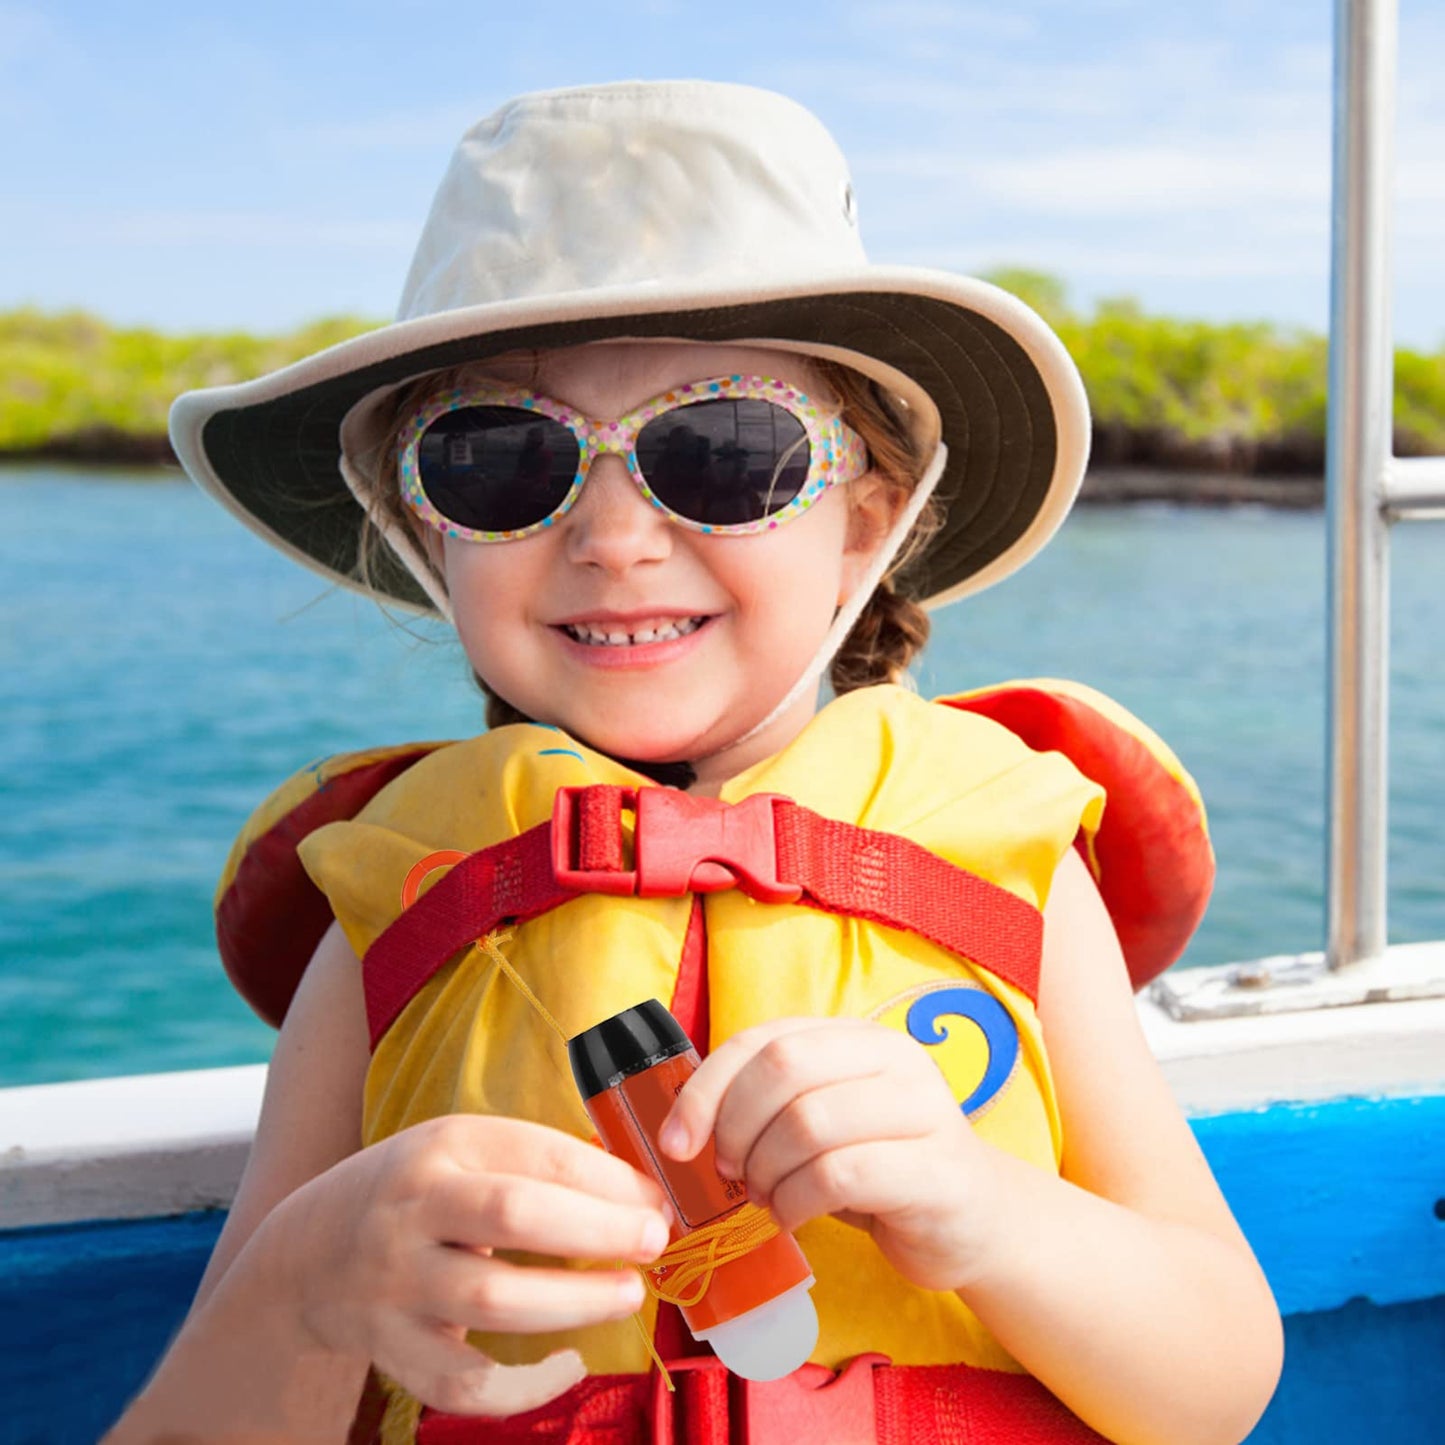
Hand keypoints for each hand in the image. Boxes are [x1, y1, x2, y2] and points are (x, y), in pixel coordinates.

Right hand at [263, 1113, 672, 1418]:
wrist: (308, 1248)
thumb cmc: (414, 1190)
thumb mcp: (463, 1148)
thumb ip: (537, 1163)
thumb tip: (637, 1190)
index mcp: (444, 1146)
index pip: (538, 1155)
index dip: (608, 1178)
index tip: (656, 1197)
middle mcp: (415, 1209)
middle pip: (515, 1215)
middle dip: (597, 1229)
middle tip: (652, 1240)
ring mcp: (398, 1282)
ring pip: (492, 1299)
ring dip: (574, 1301)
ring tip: (628, 1295)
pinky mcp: (393, 1348)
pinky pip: (463, 1382)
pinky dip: (523, 1387)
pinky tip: (569, 1364)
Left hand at [657, 1017, 1001, 1291]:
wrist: (972, 1222)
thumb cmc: (878, 1169)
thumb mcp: (821, 1122)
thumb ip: (769, 1106)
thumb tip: (684, 1127)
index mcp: (857, 1037)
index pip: (764, 1039)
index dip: (708, 1088)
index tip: (678, 1142)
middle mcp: (894, 1058)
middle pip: (783, 1068)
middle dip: (735, 1128)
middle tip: (730, 1173)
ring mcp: (923, 1110)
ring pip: (807, 1122)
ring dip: (766, 1172)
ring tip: (766, 1197)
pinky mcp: (936, 1170)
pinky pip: (840, 1175)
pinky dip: (797, 1201)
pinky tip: (793, 1215)